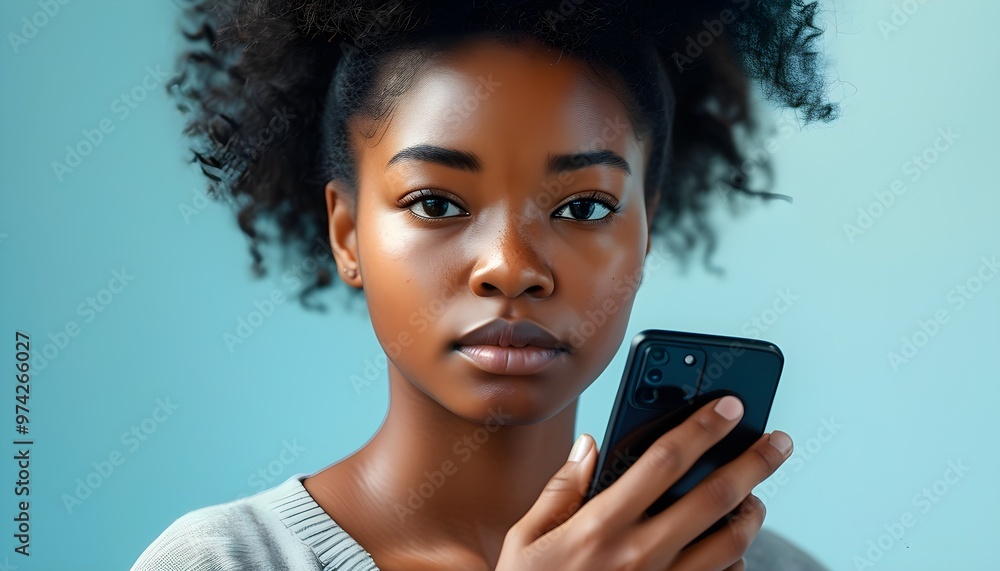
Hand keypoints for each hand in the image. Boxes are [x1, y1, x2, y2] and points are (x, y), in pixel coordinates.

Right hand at [495, 395, 792, 570]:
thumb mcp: (528, 539)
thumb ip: (561, 489)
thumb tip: (589, 446)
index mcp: (600, 525)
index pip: (665, 460)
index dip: (703, 427)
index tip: (730, 406)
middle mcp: (640, 554)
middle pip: (715, 496)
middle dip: (755, 462)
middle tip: (778, 441)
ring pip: (732, 541)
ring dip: (753, 511)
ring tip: (755, 497)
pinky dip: (737, 558)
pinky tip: (732, 546)